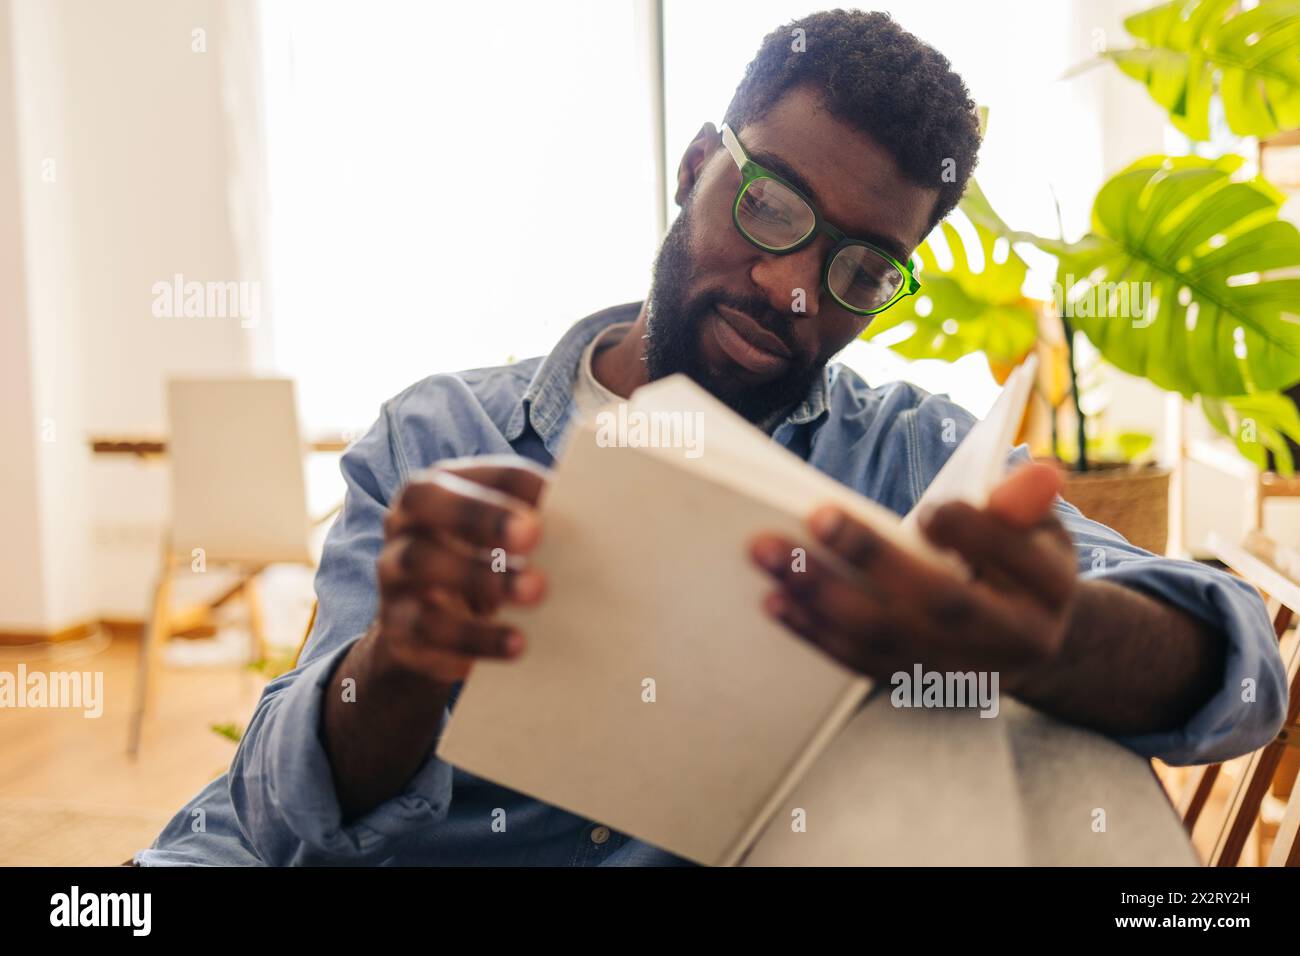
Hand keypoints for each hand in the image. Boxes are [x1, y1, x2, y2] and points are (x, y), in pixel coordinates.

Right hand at [373, 455, 548, 686]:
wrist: (423, 631)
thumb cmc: (478, 566)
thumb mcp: (500, 541)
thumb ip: (536, 520)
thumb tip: (602, 507)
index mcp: (439, 489)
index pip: (475, 473)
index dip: (514, 484)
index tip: (555, 496)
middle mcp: (404, 524)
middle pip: (426, 501)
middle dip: (481, 514)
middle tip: (535, 535)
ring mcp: (392, 575)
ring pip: (422, 563)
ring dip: (481, 576)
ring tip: (537, 593)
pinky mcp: (396, 627)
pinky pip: (424, 631)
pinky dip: (471, 638)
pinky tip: (512, 645)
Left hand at [749, 462, 1076, 691]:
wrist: (1029, 643)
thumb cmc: (1021, 563)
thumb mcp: (1038, 526)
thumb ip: (1023, 501)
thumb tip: (1038, 473)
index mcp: (1048, 591)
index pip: (1012, 558)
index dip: (973, 535)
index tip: (930, 511)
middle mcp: (1008, 641)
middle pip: (938, 602)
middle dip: (871, 558)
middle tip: (813, 516)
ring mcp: (957, 671)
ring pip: (885, 637)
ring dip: (819, 593)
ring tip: (769, 553)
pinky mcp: (915, 685)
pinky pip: (859, 661)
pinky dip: (814, 631)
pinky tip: (775, 599)